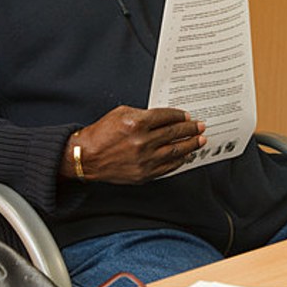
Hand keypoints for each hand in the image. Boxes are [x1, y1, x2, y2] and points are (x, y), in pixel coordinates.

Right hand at [69, 106, 206, 183]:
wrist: (86, 157)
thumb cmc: (101, 134)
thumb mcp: (120, 113)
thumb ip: (143, 114)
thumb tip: (164, 117)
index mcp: (137, 123)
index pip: (166, 117)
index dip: (180, 116)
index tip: (187, 116)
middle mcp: (142, 142)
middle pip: (174, 133)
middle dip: (190, 129)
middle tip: (200, 127)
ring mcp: (144, 159)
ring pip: (175, 150)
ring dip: (190, 145)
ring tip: (199, 141)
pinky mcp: (144, 174)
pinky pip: (168, 167)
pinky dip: (179, 160)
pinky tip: (185, 156)